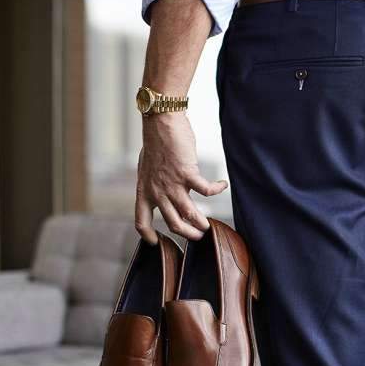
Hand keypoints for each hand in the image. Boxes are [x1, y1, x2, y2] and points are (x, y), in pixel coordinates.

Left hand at [135, 112, 227, 243]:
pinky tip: (223, 185)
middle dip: (188, 234)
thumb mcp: (148, 169)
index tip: (156, 241)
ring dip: (201, 222)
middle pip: (173, 224)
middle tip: (198, 235)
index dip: (148, 235)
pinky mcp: (187, 173)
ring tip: (210, 225)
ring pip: (189, 214)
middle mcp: (157, 191)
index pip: (141, 220)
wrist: (160, 123)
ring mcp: (172, 184)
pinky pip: (206, 190)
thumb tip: (167, 191)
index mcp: (145, 191)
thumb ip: (155, 183)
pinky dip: (217, 189)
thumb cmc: (156, 143)